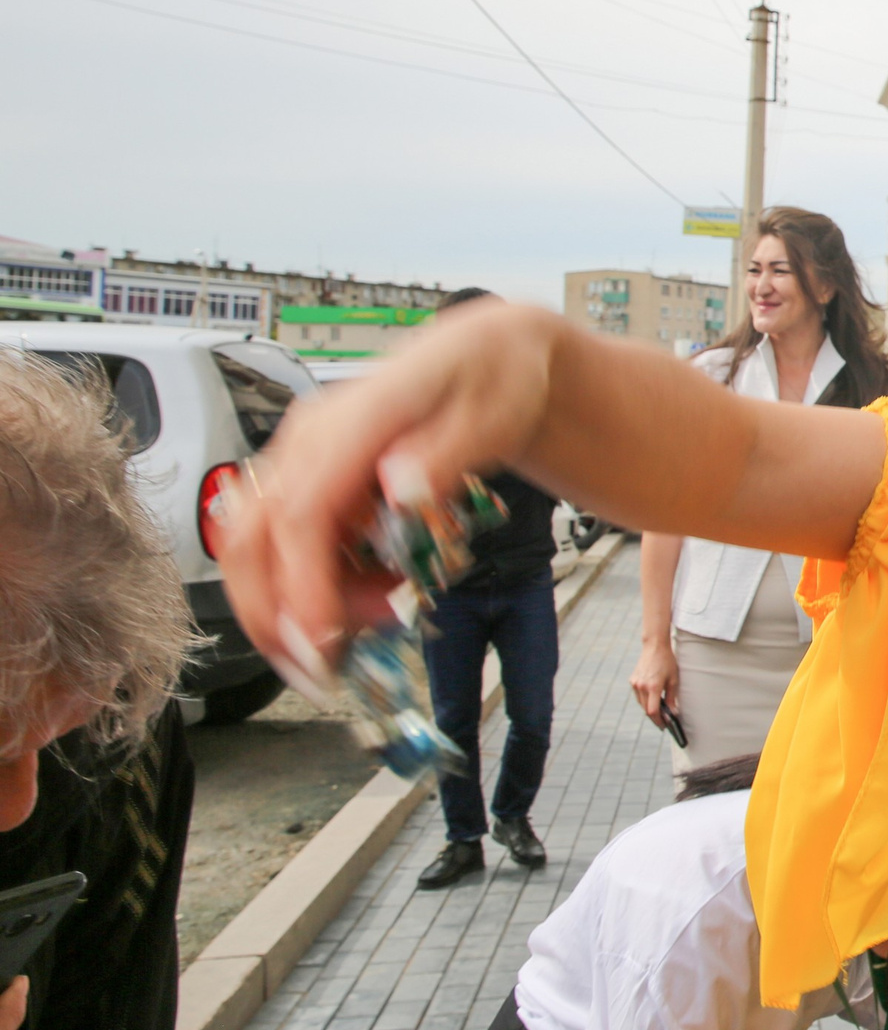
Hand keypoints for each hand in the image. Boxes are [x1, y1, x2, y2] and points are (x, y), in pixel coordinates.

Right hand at [218, 302, 558, 668]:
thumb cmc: (493, 378)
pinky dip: (319, 590)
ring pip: (258, 552)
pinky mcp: (310, 485)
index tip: (323, 643)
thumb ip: (446, 454)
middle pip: (252, 538)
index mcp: (354, 418)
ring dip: (300, 607)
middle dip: (274, 617)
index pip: (302, 511)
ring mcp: (303, 462)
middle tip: (326, 671)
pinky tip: (373, 595)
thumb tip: (401, 488)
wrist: (489, 358)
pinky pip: (289, 551)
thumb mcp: (493, 412)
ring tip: (379, 618)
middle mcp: (311, 441)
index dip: (303, 585)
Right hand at [632, 637, 679, 724]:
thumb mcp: (674, 680)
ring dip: (649, 709)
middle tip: (663, 722)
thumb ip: (672, 697)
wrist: (654, 647)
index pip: (653, 711)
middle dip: (655, 717)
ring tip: (659, 713)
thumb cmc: (667, 662)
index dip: (658, 721)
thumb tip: (673, 712)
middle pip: (646, 709)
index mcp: (653, 687)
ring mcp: (635, 683)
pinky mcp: (632, 680)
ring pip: (641, 703)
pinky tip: (652, 700)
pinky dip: (645, 700)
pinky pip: (638, 696)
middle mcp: (641, 686)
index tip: (664, 726)